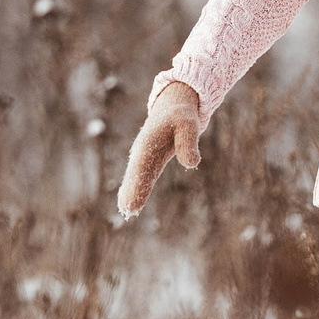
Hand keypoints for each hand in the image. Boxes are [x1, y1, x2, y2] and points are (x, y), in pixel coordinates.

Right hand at [116, 82, 201, 216]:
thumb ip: (188, 142)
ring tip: (127, 210)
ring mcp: (143, 157)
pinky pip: (141, 177)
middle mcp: (142, 151)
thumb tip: (191, 164)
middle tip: (128, 209)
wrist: (173, 108)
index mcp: (150, 142)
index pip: (143, 166)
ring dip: (132, 193)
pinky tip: (131, 206)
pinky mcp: (148, 162)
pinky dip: (136, 190)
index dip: (138, 183)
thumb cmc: (181, 115)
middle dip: (132, 190)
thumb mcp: (188, 123)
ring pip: (136, 176)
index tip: (134, 198)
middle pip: (136, 173)